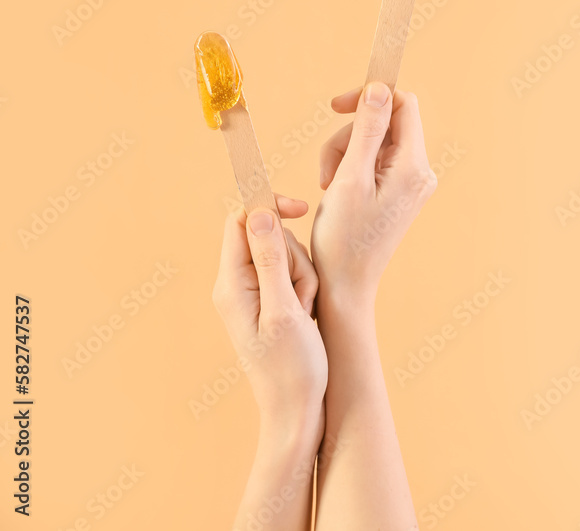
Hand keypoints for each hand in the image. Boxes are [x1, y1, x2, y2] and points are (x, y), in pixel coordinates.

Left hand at [212, 195, 326, 442]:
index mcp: (231, 284)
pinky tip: (307, 316)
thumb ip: (270, 260)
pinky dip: (305, 290)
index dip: (271, 208)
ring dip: (304, 277)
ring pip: (285, 257)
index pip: (242, 221)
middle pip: (268, 238)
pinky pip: (291, 278)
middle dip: (295, 256)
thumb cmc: (291, 368)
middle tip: (302, 296)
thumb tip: (259, 213)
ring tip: (305, 311)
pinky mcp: (269, 305)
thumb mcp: (285, 310)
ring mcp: (253, 296)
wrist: (296, 411)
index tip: (302, 210)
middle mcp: (236, 286)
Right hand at [311, 83, 436, 307]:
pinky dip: (351, 168)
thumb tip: (379, 89)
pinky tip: (337, 191)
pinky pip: (374, 162)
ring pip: (374, 141)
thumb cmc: (344, 238)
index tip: (336, 105)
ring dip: (344, 153)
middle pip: (384, 123)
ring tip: (328, 183)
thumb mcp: (349, 178)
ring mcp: (411, 184)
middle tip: (326, 167)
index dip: (370, 97)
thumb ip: (366, 130)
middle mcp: (420, 173)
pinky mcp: (398, 193)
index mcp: (413, 167)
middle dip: (349, 135)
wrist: (346, 284)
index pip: (403, 105)